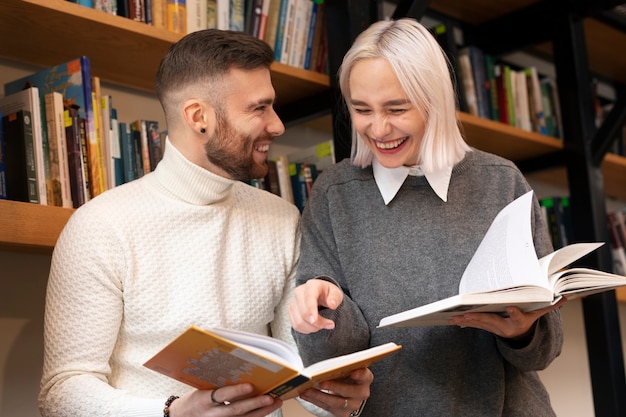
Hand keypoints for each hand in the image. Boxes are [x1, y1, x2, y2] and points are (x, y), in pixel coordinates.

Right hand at [168, 384, 281, 416]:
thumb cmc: (193, 400)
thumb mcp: (201, 389)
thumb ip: (218, 383)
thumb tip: (239, 370)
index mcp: (204, 400)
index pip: (222, 395)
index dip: (236, 391)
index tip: (250, 386)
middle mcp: (212, 414)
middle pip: (237, 410)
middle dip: (256, 404)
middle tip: (271, 397)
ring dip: (261, 411)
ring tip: (276, 401)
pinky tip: (266, 410)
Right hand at [289, 279, 343, 333]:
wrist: (320, 293)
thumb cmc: (328, 293)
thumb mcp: (336, 293)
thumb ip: (335, 298)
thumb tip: (332, 304)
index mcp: (311, 286)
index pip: (309, 298)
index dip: (311, 310)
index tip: (314, 320)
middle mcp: (299, 292)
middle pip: (304, 313)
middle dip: (318, 323)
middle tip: (330, 325)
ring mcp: (293, 302)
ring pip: (299, 322)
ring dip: (312, 328)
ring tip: (322, 325)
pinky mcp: (290, 311)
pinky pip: (296, 326)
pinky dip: (306, 329)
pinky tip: (314, 326)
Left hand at [299, 368, 372, 416]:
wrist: (344, 389)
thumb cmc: (344, 374)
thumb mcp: (345, 367)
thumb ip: (341, 365)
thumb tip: (326, 362)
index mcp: (365, 378)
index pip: (365, 375)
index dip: (359, 374)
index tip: (352, 372)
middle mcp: (362, 393)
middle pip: (349, 391)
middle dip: (334, 387)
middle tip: (321, 383)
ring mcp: (353, 405)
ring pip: (336, 402)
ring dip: (319, 396)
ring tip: (307, 390)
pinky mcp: (343, 413)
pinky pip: (327, 408)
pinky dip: (315, 400)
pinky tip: (305, 394)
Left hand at [448, 297, 566, 338]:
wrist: (518, 336)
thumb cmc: (526, 321)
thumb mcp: (537, 314)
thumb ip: (549, 306)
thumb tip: (565, 297)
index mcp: (518, 321)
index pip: (518, 316)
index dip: (515, 312)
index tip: (511, 307)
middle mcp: (504, 326)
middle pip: (491, 321)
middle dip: (478, 318)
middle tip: (467, 314)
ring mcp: (493, 327)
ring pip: (478, 323)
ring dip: (465, 320)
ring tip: (453, 318)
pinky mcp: (485, 326)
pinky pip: (473, 324)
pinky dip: (463, 322)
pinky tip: (453, 319)